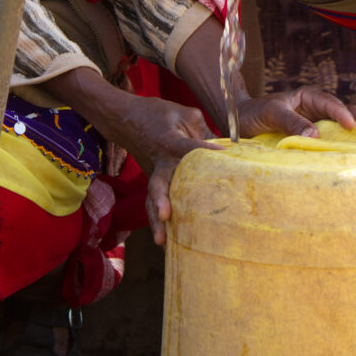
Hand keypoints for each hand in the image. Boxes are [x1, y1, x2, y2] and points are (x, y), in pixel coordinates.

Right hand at [115, 94, 218, 245]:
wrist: (127, 118)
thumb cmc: (159, 114)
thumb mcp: (185, 113)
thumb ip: (204, 131)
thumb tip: (228, 150)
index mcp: (169, 140)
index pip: (188, 147)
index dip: (206, 149)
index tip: (223, 154)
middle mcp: (159, 160)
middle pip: (159, 182)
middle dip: (162, 200)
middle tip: (166, 216)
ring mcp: (153, 173)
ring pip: (153, 199)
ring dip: (156, 220)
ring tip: (162, 240)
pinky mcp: (154, 181)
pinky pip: (154, 201)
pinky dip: (158, 220)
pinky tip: (166, 241)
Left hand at [237, 86, 355, 139]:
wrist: (239, 123)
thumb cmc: (253, 113)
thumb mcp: (270, 113)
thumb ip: (290, 122)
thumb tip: (315, 136)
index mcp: (307, 96)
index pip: (329, 103)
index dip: (341, 113)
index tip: (350, 125)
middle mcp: (316, 110)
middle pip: (345, 113)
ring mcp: (317, 125)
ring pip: (344, 128)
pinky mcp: (314, 141)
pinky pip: (334, 142)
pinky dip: (349, 147)